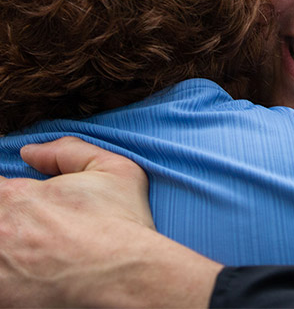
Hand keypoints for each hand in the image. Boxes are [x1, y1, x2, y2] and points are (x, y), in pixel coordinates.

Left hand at [0, 137, 221, 307]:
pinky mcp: (3, 301)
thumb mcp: (111, 168)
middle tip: (39, 229)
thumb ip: (66, 151)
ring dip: (11, 250)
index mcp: (17, 196)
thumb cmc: (121, 223)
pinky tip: (35, 273)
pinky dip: (12, 276)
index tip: (27, 204)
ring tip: (37, 252)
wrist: (128, 277)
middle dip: (11, 222)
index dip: (11, 195)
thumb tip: (30, 152)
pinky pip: (0, 285)